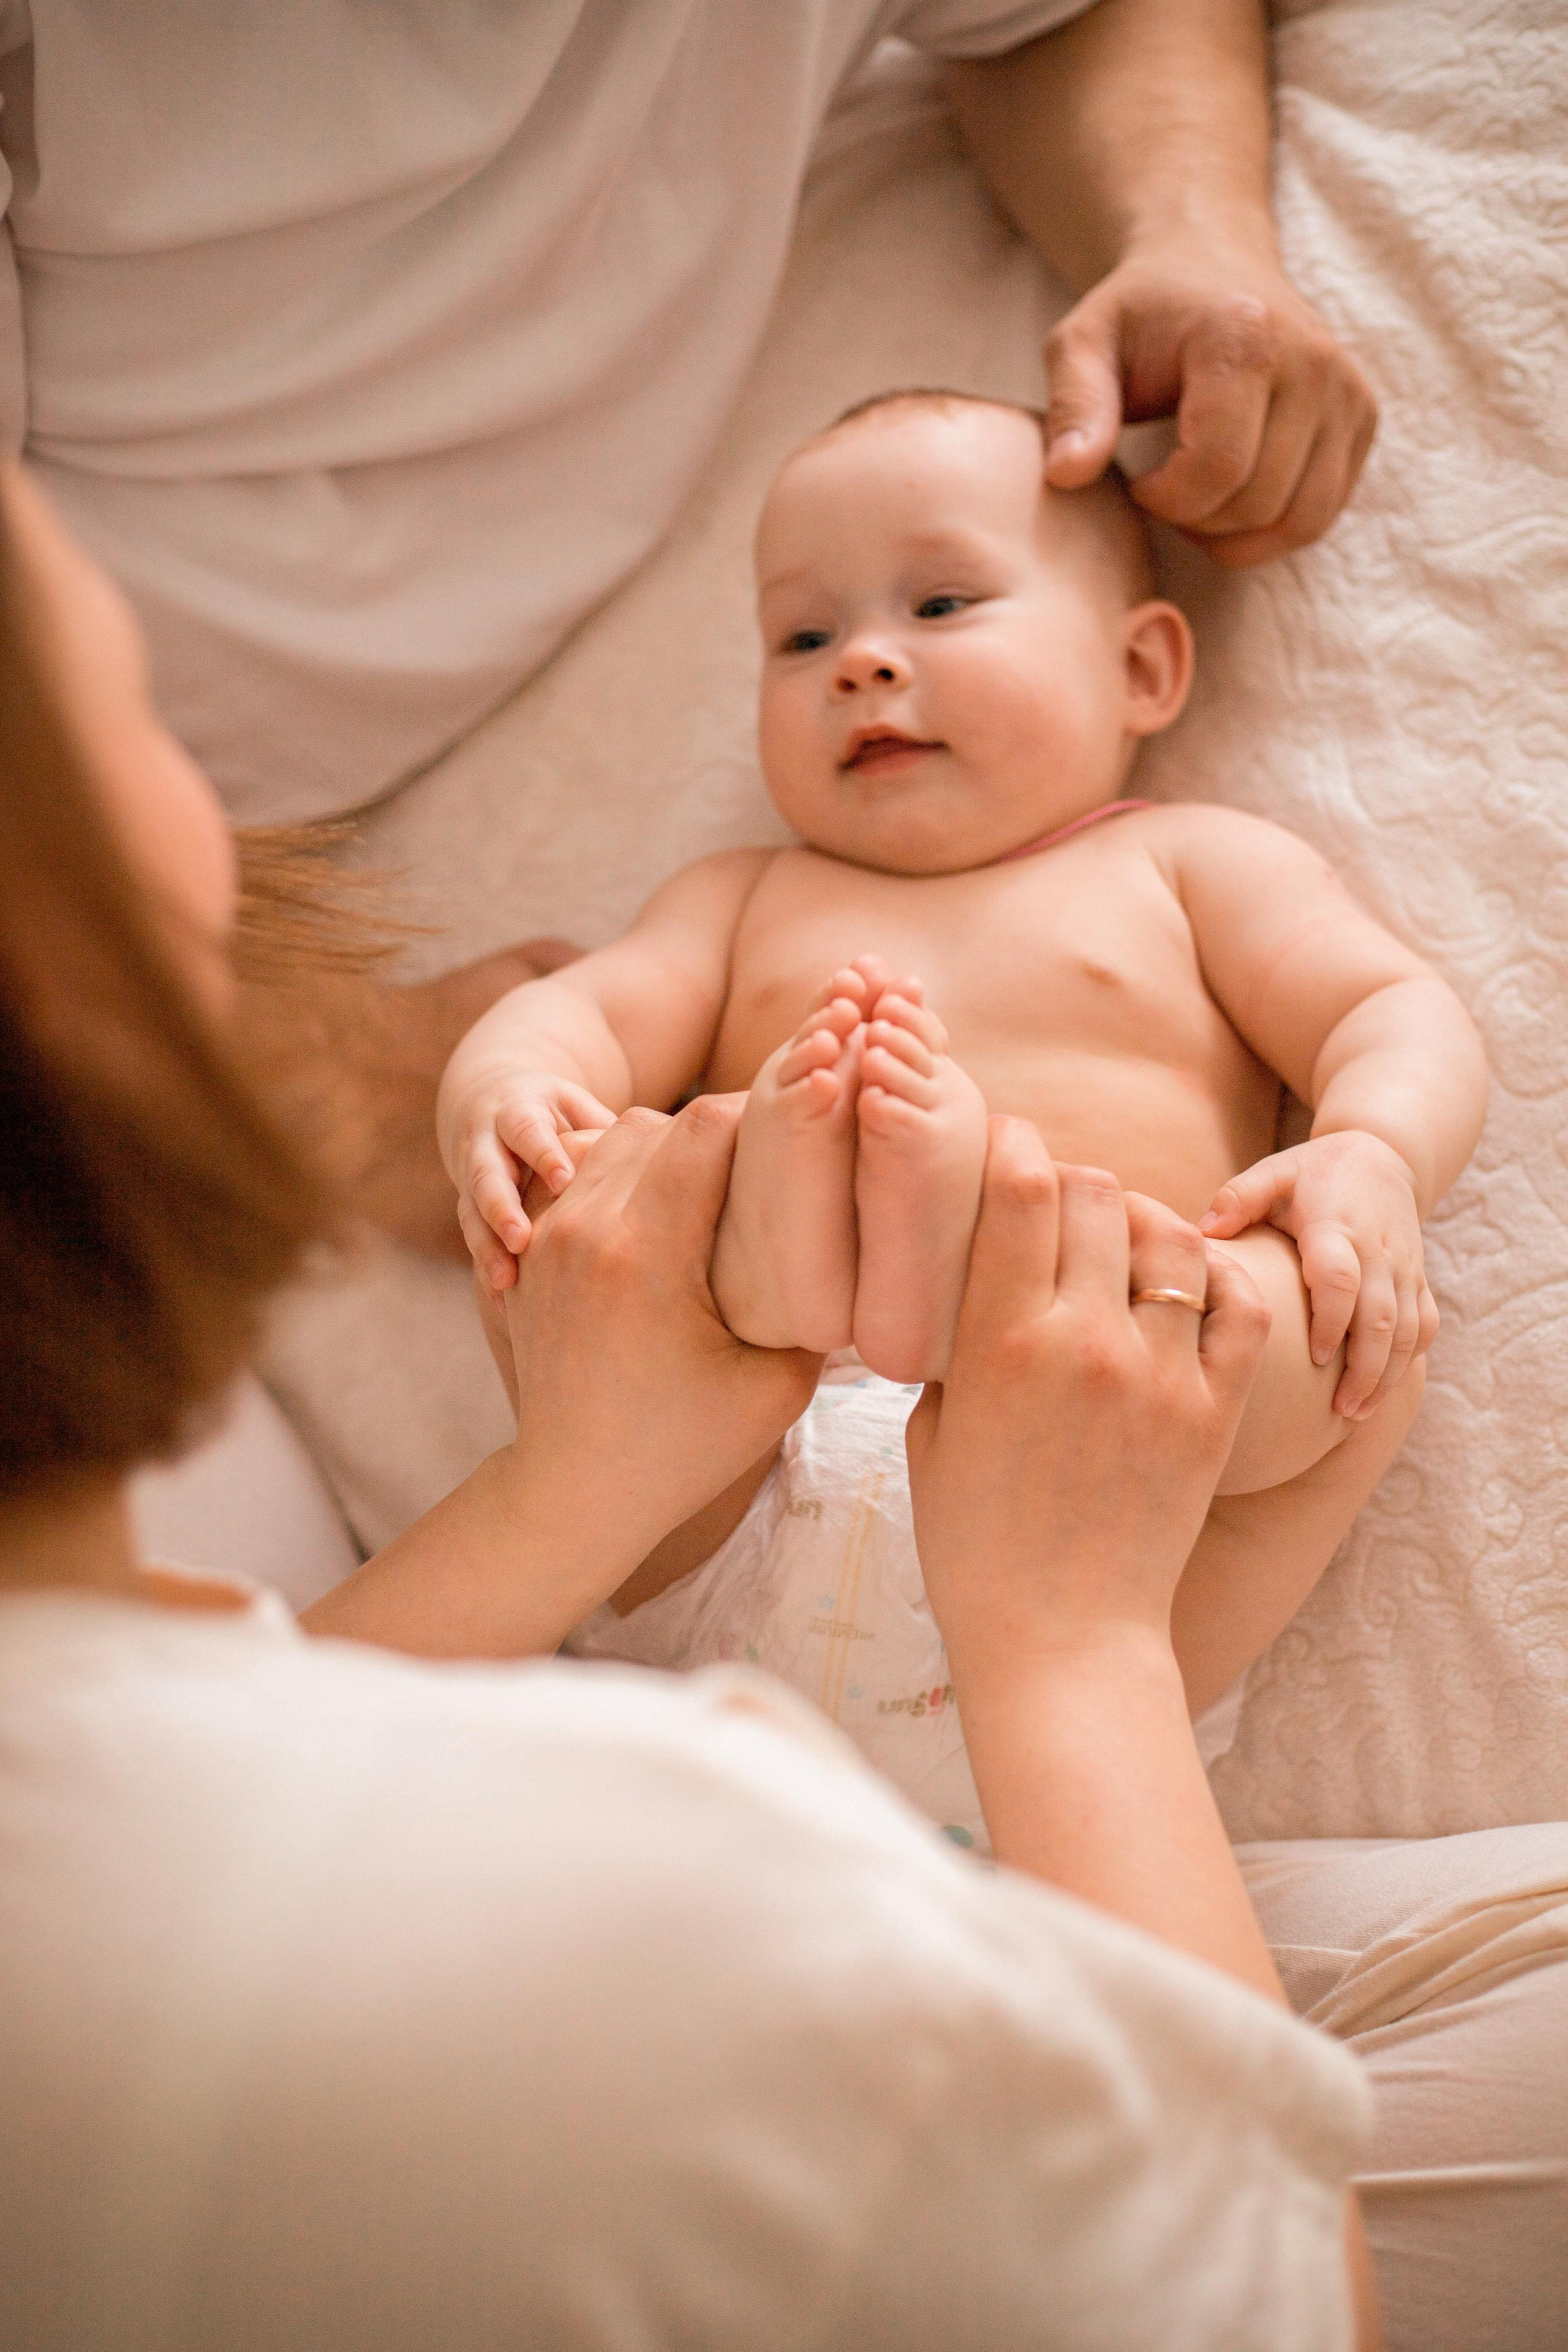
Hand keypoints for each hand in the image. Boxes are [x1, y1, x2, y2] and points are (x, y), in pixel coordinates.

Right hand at [439, 1060, 617, 1292]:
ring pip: (472, 1212)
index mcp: (517, 1112)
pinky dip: (488, 1271)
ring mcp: (472, 1179)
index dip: (543, 1154)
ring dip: (487, 1247)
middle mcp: (485, 1143)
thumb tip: (658, 1151)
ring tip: (506, 1282)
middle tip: (522, 1240)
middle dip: (502, 1207)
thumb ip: (604, 1130)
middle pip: (487, 1174)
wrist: (493, 1105)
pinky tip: (507, 1305)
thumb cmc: (557, 1114)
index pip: (527, 1130)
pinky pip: (475, 1241)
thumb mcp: (578, 1108)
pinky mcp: (469, 1209)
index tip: (564, 1181)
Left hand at [495, 1097, 821, 1591]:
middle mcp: (586, 1231)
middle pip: (659, 1122)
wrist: (576, 1490)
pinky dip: (626, 1176)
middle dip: (718, 1130)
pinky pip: (581, 1175)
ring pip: (614, 1140)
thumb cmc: (683, 1448)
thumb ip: (815, 1307)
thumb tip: (855, 1245)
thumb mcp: (777, 1388)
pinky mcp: (531, 1254)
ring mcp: (548, 1239)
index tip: (797, 1130)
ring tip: (717, 1187)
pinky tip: (665, 1214)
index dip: (759, 1113)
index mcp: (644, 1256)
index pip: (703, 1127)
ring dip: (669, 1149)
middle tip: (765, 1161)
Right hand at [906, 1121, 1268, 1681]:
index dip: (1015, 1147)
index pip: (1023, 1190)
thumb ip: (951, 1353)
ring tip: (1125, 1241)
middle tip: (1061, 1199)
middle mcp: (1085, 1343)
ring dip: (1143, 1221)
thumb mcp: (930, 1435)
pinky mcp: (1212, 1412)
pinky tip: (1187, 1288)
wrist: (1061, 1638)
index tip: (1008, 1146)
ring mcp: (1159, 1375)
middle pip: (1098, 1195)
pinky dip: (1216, 1279)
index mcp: (1001, 1344)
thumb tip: (964, 1291)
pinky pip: (1237, 1306)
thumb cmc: (975, 1546)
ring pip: (1170, 1236)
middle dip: (1074, 1181)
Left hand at [1042, 235, 1376, 568]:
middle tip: (1163, 490)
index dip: (1166, 501)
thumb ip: (1073, 406)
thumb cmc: (1141, 312)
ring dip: (1236, 536)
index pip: (1218, 470)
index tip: (1138, 481)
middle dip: (1197, 519)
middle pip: (1258, 502)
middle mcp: (1314, 360)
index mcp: (1246, 335)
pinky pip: (1321, 514)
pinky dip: (1272, 530)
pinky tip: (1231, 499)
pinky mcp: (1362, 417)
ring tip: (1196, 498)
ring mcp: (1347, 390)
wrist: (1210, 262)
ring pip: (1299, 520)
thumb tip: (1065, 476)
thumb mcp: (1083, 343)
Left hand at [1201, 1131, 1437, 1416]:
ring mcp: (1404, 1269)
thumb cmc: (1312, 1172)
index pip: (1342, 1280)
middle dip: (1365, 1368)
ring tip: (1355, 1413)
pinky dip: (1409, 1361)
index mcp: (1338, 1227)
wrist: (1382, 1156)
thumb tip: (1201, 1232)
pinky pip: (1426, 1326)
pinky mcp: (1418, 1279)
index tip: (1318, 1358)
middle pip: (1382, 1318)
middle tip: (1339, 1411)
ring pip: (1408, 1331)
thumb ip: (1238, 1198)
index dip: (1334, 1320)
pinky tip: (1381, 1391)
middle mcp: (1379, 1252)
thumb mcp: (1273, 1172)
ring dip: (1386, 1375)